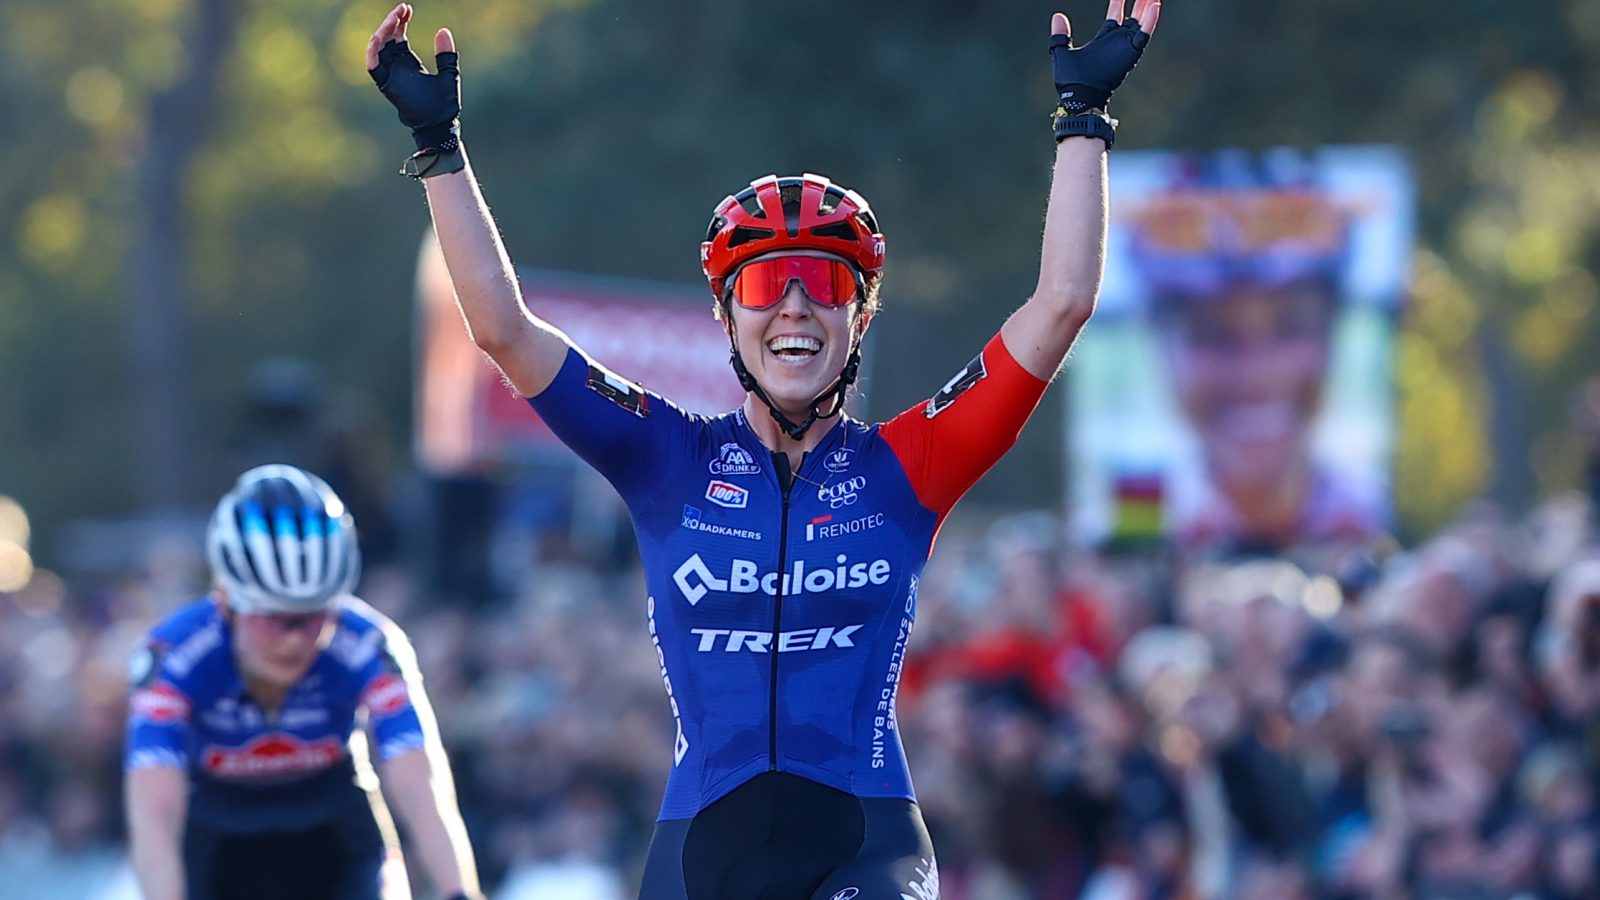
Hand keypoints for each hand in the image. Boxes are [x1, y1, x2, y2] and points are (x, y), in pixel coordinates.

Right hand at [367, 3, 460, 150]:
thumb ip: (446, 54)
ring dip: (383, 30)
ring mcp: (390, 75)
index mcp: (408, 63)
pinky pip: (373, 66)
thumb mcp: (449, 74)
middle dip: (391, 21)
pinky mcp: (386, 85)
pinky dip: (373, 51)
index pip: (397, 36)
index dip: (399, 21)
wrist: (440, 126)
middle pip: (386, 37)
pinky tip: (379, 37)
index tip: (407, 9)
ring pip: (377, 47)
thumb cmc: (444, 105)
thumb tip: (443, 30)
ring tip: (395, 17)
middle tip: (403, 8)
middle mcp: (396, 67)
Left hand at [1050, 0, 1161, 113]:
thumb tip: (1057, 16)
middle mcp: (1117, 42)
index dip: (1119, 2)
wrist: (1078, 98)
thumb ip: (1060, 35)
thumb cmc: (1070, 81)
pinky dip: (1150, 20)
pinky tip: (1155, 6)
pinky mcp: (1130, 53)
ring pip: (1142, 22)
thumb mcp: (1061, 52)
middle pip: (1133, 16)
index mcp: (1104, 40)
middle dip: (1139, 3)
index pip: (1115, 15)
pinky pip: (1144, 34)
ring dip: (1148, 8)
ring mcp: (1125, 47)